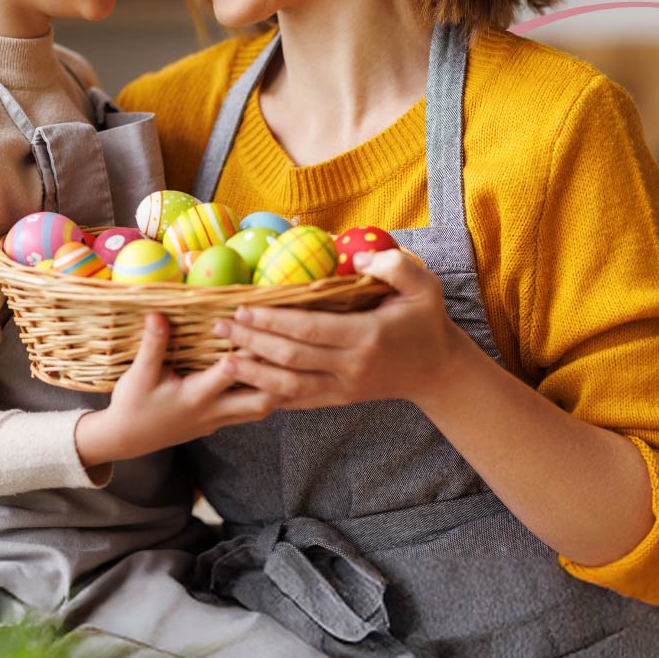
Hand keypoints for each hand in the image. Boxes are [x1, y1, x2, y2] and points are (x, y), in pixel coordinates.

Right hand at [73, 313, 289, 467]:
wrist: (127, 440)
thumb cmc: (132, 405)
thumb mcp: (138, 374)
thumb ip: (152, 344)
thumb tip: (157, 314)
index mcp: (196, 396)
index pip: (230, 374)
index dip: (245, 351)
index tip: (257, 329)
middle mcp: (213, 411)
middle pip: (261, 400)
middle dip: (278, 376)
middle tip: (290, 349)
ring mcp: (218, 420)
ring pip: (261, 409)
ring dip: (277, 388)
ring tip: (289, 362)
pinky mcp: (217, 422)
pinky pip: (250, 412)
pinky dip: (265, 395)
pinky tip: (272, 378)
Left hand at [209, 249, 466, 411]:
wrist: (438, 369)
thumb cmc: (426, 321)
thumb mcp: (423, 285)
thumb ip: (393, 266)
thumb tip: (356, 257)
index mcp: (366, 336)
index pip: (309, 329)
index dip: (273, 321)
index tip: (243, 308)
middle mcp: (351, 366)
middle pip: (291, 358)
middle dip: (252, 342)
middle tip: (220, 327)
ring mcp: (344, 387)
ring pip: (290, 386)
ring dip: (254, 373)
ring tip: (224, 358)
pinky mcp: (340, 399)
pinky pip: (299, 400)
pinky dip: (270, 393)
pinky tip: (246, 383)